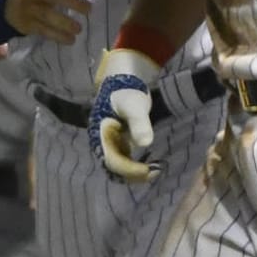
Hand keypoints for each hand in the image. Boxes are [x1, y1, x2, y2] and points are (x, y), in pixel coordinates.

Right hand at [6, 0, 109, 43]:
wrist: (8, 4)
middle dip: (71, 1)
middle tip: (89, 9)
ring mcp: (27, 6)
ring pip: (45, 13)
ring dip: (63, 22)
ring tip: (79, 29)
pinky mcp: (25, 23)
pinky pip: (41, 30)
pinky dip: (56, 36)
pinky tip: (70, 40)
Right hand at [89, 47, 161, 182]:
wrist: (124, 82)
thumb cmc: (127, 92)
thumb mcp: (134, 106)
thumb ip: (139, 123)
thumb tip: (146, 143)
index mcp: (100, 135)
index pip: (112, 161)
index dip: (129, 169)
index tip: (147, 171)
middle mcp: (102, 143)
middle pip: (114, 168)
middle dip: (133, 174)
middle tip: (155, 172)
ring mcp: (109, 144)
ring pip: (119, 167)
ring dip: (135, 172)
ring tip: (155, 170)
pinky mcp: (118, 144)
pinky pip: (125, 161)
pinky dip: (136, 165)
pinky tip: (152, 164)